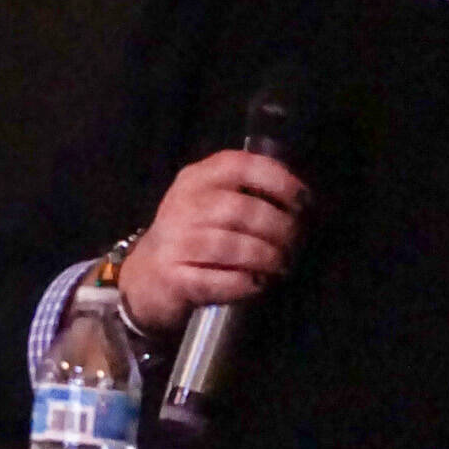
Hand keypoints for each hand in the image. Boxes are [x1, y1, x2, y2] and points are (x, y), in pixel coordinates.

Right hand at [117, 149, 308, 337]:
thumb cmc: (192, 236)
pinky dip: (246, 284)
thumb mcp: (210, 202)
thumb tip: (303, 202)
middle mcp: (182, 205)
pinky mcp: (174, 279)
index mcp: (196, 178)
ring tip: (281, 265)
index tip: (304, 201)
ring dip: (267, 258)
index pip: (240, 165)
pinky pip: (220, 281)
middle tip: (295, 243)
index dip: (279, 181)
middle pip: (242, 210)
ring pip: (233, 247)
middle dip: (279, 228)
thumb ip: (248, 194)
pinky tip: (258, 283)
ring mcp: (175, 243)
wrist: (145, 277)